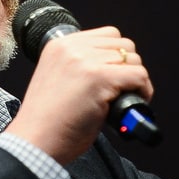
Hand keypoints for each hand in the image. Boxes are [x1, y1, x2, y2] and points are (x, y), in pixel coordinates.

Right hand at [6, 27, 154, 163]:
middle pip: (124, 45)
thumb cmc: (47, 122)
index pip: (107, 35)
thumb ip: (80, 66)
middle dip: (128, 68)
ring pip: (133, 60)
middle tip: (122, 90)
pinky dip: (143, 91)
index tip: (115, 77)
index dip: (117, 57)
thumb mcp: (58, 79)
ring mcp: (85, 62)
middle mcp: (72, 48)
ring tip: (125, 99)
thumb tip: (115, 67)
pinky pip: (139, 76)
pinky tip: (132, 104)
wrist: (35, 142)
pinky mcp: (99, 78)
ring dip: (136, 80)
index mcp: (60, 45)